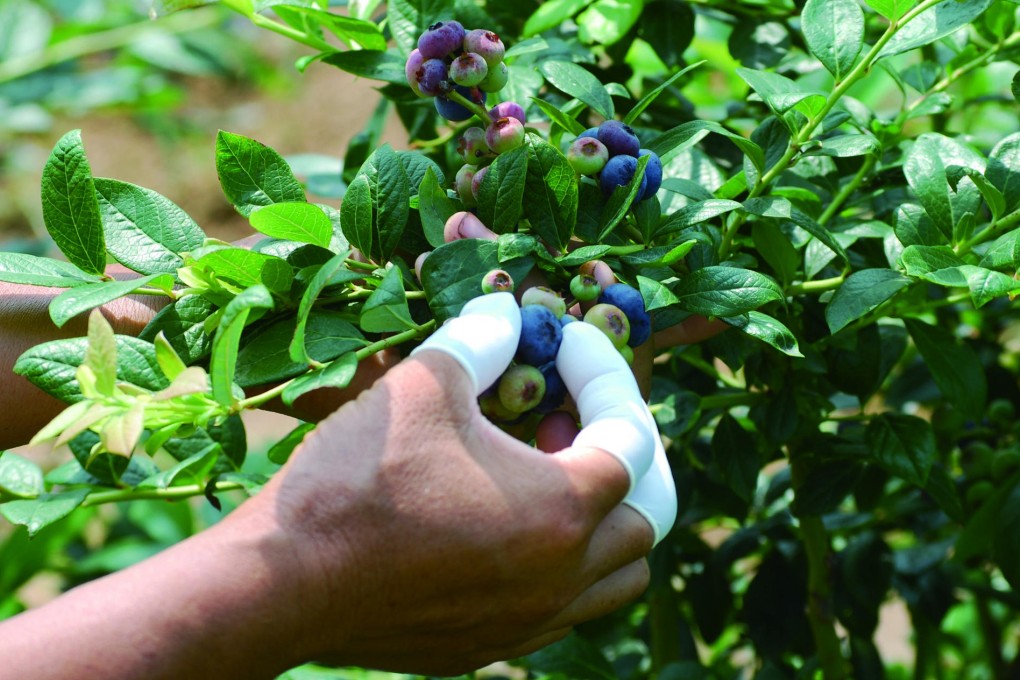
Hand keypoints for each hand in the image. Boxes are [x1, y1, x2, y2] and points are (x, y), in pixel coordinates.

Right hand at [244, 292, 666, 673]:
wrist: (284, 581)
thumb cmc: (357, 479)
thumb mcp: (424, 384)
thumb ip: (482, 339)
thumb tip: (508, 312)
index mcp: (563, 508)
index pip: (633, 436)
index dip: (605, 376)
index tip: (566, 344)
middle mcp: (563, 575)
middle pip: (647, 514)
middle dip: (627, 455)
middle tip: (578, 414)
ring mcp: (531, 620)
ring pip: (617, 575)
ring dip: (609, 519)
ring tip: (556, 472)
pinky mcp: (492, 645)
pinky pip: (566, 607)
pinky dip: (566, 561)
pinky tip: (511, 521)